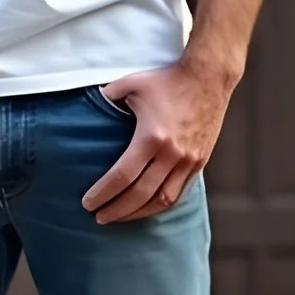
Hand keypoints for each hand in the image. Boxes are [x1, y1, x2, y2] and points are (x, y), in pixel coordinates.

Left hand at [81, 58, 235, 225]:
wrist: (209, 77)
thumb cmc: (167, 79)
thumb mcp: (130, 84)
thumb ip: (106, 98)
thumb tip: (86, 106)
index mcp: (151, 137)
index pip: (122, 176)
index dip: (102, 193)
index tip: (88, 203)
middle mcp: (172, 154)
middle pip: (140, 195)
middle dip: (116, 210)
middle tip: (99, 217)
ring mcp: (189, 160)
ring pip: (162, 200)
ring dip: (139, 213)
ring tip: (120, 217)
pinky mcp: (200, 162)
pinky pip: (179, 192)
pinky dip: (160, 204)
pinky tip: (146, 207)